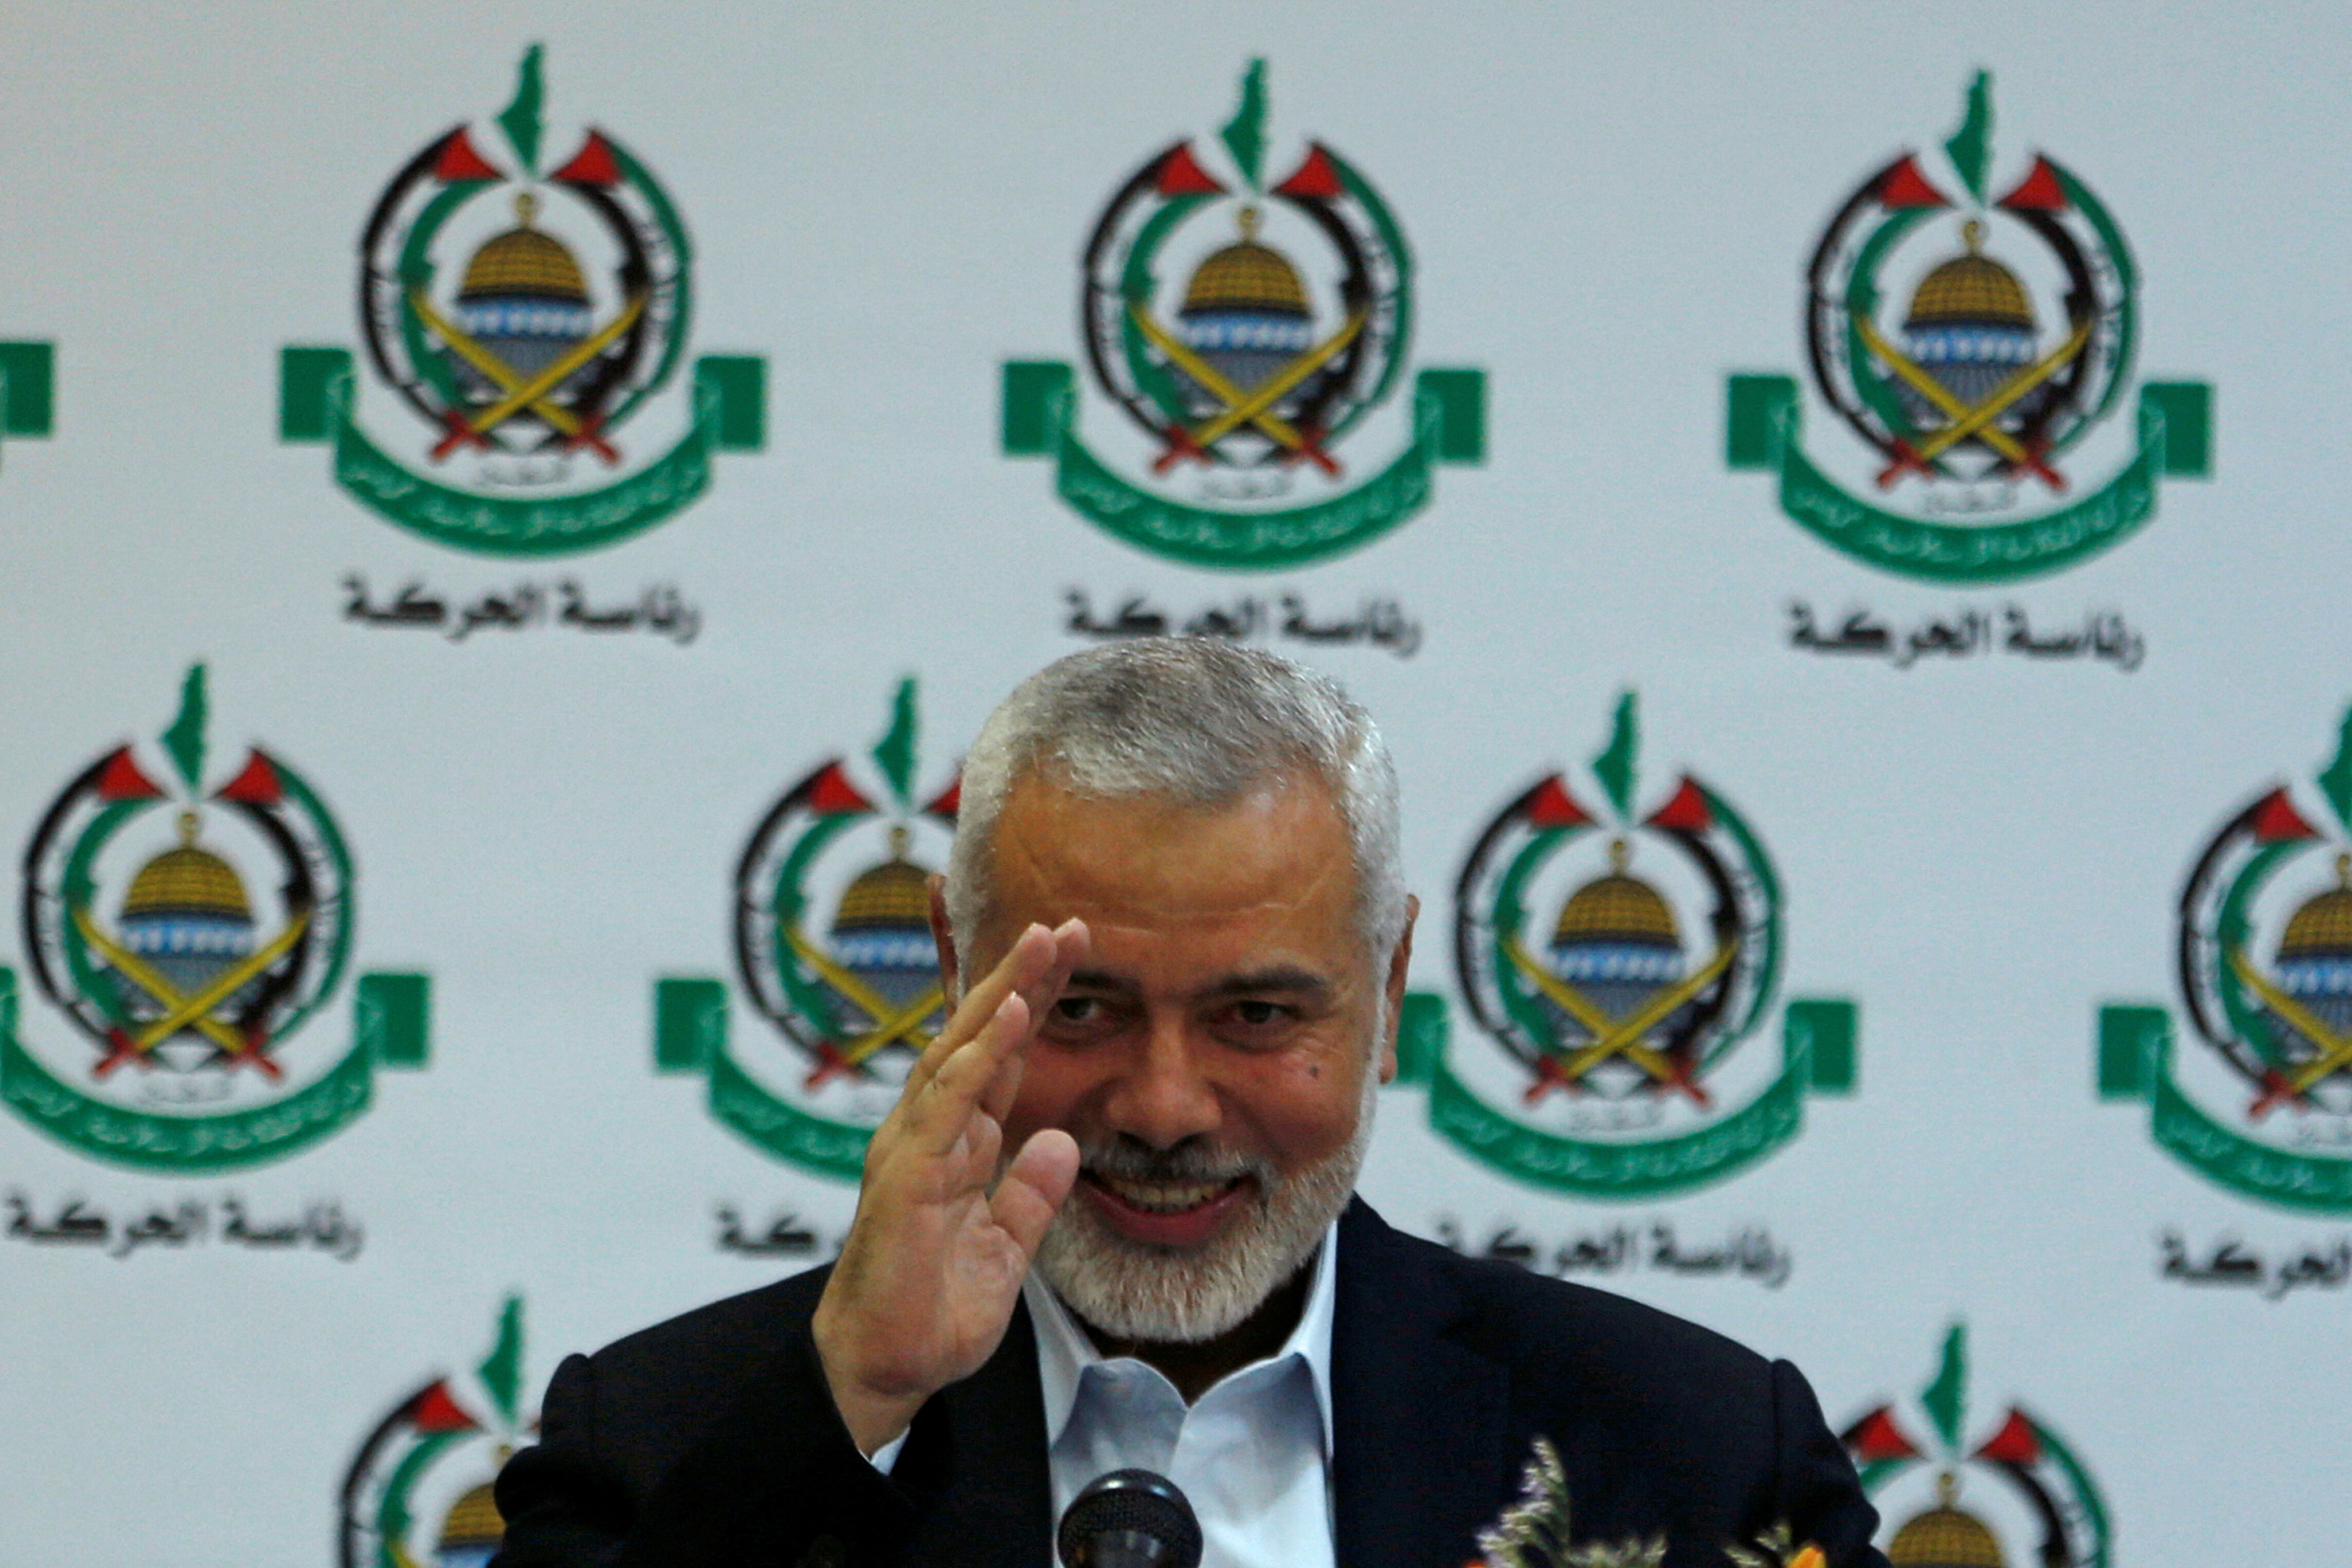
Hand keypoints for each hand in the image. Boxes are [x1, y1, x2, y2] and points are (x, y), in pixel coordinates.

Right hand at [812, 918, 1088, 1454]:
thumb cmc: (933, 1311)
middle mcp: (931, 1132)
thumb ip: (1030, 1195)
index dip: (1033, 1007)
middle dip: (1021, 978)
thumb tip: (1061, 1142)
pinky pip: (949, 1100)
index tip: (1070, 956)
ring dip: (1003, 994)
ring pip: (960, 1051)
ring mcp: (914, 1146)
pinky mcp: (907, 1172)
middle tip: (1064, 925)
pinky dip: (980, 1053)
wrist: (885, 1369)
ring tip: (1041, 943)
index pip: (1000, 1060)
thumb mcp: (1005, 1249)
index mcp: (958, 1144)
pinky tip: (1009, 1012)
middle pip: (980, 1038)